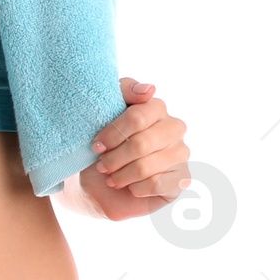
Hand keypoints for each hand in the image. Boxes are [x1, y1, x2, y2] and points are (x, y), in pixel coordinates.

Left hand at [77, 79, 191, 219]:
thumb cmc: (104, 146)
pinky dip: (136, 188)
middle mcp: (174, 128)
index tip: (97, 145)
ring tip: (111, 178)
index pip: (138, 117)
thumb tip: (149, 90)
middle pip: (141, 144)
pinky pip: (156, 185)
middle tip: (102, 166)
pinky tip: (130, 187)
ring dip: (121, 176)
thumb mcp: (105, 112)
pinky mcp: (182, 178)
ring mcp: (181, 153)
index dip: (114, 134)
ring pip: (146, 167)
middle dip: (115, 158)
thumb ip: (125, 91)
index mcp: (156, 108)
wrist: (101, 183)